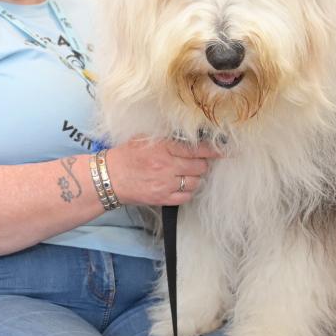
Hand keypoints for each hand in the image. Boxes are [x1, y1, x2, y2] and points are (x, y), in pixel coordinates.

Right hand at [103, 136, 219, 207]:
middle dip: (201, 163)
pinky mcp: (163, 198)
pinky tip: (180, 185)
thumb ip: (168, 138)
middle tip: (195, 161)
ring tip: (185, 173)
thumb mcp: (145, 139)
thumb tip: (191, 137)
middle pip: (200, 166)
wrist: (110, 177)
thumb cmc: (127, 156)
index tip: (225, 150)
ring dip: (194, 177)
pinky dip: (187, 190)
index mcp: (163, 147)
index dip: (214, 150)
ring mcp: (165, 183)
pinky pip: (187, 196)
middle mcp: (166, 165)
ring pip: (196, 181)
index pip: (197, 148)